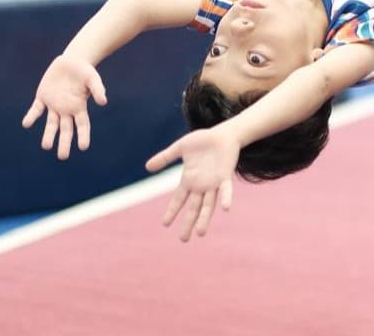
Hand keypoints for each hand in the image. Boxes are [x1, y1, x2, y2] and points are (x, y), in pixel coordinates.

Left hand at [22, 55, 106, 159]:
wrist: (71, 61)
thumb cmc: (85, 71)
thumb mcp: (93, 78)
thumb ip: (98, 89)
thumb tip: (103, 102)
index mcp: (79, 107)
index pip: (82, 125)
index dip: (83, 136)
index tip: (83, 147)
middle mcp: (66, 109)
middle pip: (65, 130)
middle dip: (64, 143)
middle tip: (63, 156)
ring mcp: (54, 104)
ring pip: (51, 124)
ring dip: (48, 135)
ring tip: (46, 146)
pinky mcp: (42, 97)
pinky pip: (36, 109)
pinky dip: (31, 116)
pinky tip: (27, 123)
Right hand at [145, 126, 239, 240]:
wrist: (222, 134)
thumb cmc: (202, 140)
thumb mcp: (180, 148)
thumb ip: (165, 157)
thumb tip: (147, 167)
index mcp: (189, 179)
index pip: (179, 199)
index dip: (172, 211)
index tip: (165, 224)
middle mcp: (201, 185)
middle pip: (193, 208)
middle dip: (188, 223)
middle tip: (183, 239)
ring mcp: (213, 182)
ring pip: (209, 204)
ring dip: (204, 218)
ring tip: (200, 233)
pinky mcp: (225, 176)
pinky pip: (226, 190)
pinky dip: (226, 198)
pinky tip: (226, 209)